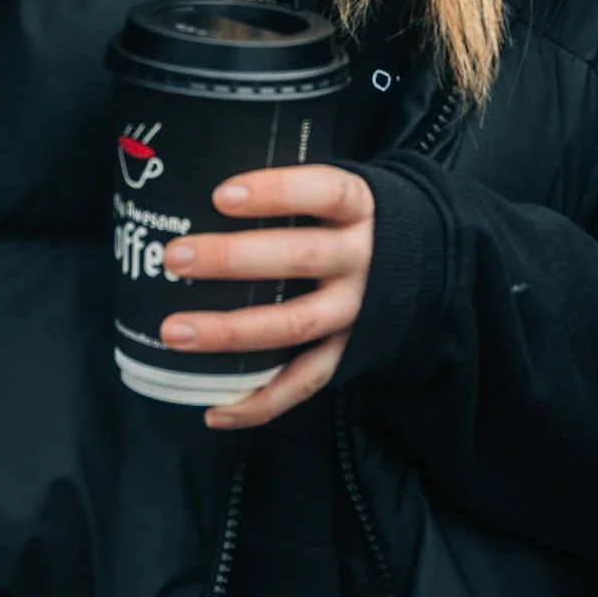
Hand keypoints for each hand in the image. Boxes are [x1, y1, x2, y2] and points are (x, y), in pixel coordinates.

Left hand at [161, 162, 375, 429]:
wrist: (422, 266)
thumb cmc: (347, 222)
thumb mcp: (336, 196)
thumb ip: (289, 194)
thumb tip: (194, 186)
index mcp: (358, 209)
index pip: (324, 192)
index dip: (276, 192)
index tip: (220, 195)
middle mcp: (361, 259)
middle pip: (300, 257)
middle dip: (233, 258)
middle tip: (176, 257)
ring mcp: (355, 310)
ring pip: (296, 324)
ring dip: (231, 331)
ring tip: (175, 331)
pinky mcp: (348, 352)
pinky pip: (306, 382)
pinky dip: (261, 402)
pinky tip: (215, 409)